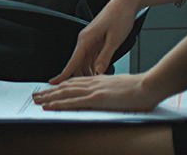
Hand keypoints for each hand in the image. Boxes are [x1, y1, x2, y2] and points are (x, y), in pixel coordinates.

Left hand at [32, 73, 163, 112]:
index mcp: (98, 80)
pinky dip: (59, 104)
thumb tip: (106, 94)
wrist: (149, 86)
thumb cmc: (140, 88)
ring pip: (65, 93)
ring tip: (37, 100)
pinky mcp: (97, 98)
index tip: (50, 89)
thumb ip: (110, 89)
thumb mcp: (120, 87)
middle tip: (36, 95)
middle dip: (49, 91)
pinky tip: (50, 106)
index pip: (74, 82)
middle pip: (66, 86)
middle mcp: (93, 82)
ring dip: (49, 97)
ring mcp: (94, 90)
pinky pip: (73, 101)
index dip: (60, 86)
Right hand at [49, 0, 138, 83]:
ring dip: (87, 73)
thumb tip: (98, 71)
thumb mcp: (115, 39)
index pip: (72, 61)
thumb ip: (105, 56)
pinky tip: (98, 75)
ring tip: (92, 87)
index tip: (54, 83)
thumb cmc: (120, 17)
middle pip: (77, 64)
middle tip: (78, 92)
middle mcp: (85, 40)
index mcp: (86, 39)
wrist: (125, 3)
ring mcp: (91, 41)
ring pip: (84, 62)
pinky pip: (91, 58)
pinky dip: (93, 67)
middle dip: (76, 77)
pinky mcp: (97, 41)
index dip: (63, 74)